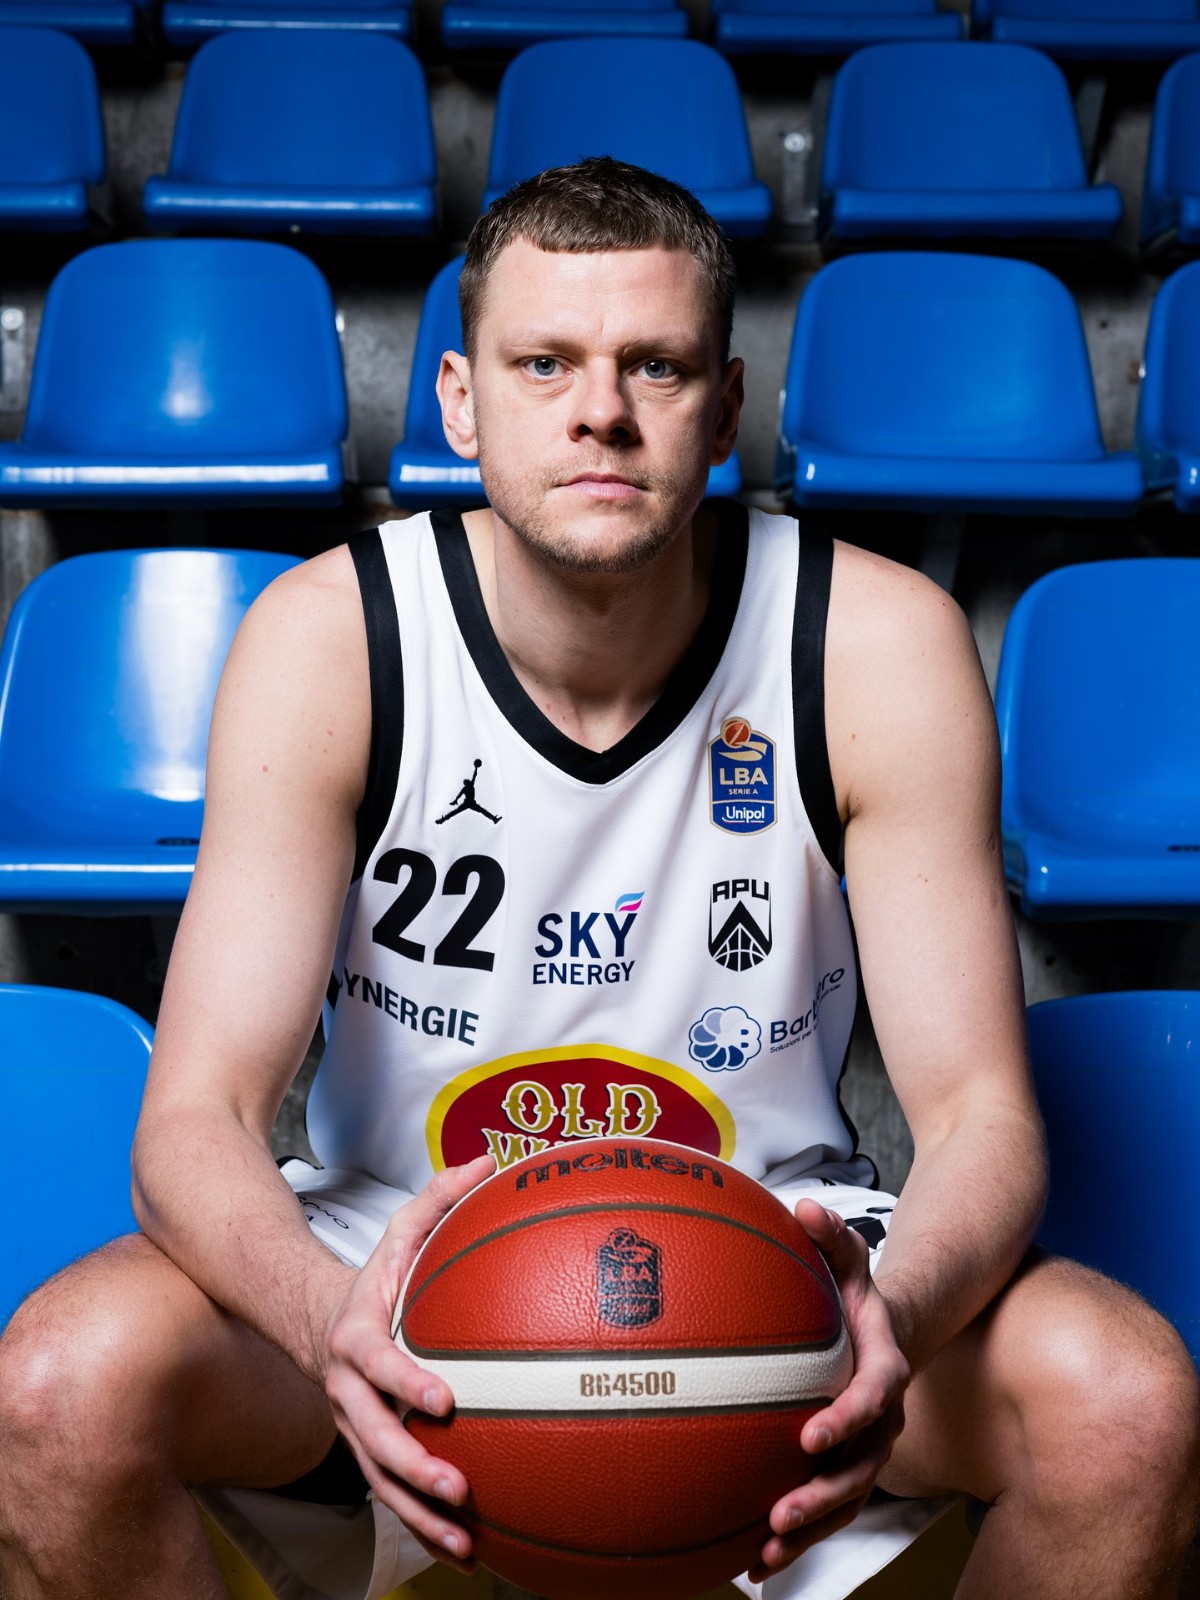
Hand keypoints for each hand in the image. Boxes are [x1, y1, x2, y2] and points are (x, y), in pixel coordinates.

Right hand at [322, 1154, 495, 1571]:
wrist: (319, 1320)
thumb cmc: (377, 1276)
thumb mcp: (402, 1229)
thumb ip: (441, 1198)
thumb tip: (490, 1162)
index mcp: (357, 1337)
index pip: (378, 1364)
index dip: (406, 1383)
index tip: (445, 1401)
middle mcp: (347, 1391)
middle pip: (371, 1439)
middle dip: (412, 1468)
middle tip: (458, 1487)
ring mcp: (354, 1428)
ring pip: (379, 1481)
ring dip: (418, 1515)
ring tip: (463, 1543)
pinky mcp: (366, 1452)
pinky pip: (392, 1495)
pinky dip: (422, 1528)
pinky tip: (465, 1554)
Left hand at [750, 1200, 909, 1580]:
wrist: (884, 1329)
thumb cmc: (857, 1291)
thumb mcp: (849, 1255)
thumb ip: (832, 1233)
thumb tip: (807, 1208)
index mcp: (885, 1369)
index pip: (872, 1399)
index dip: (846, 1420)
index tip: (810, 1436)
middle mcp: (882, 1419)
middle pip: (861, 1469)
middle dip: (823, 1497)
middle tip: (781, 1514)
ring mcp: (866, 1449)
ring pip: (844, 1501)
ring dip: (809, 1531)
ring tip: (765, 1553)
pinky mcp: (844, 1467)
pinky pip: (826, 1508)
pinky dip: (796, 1538)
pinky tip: (754, 1561)